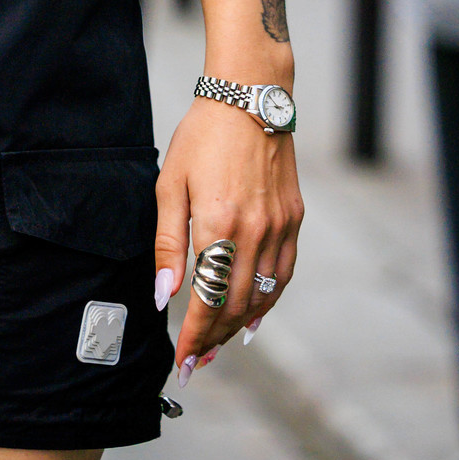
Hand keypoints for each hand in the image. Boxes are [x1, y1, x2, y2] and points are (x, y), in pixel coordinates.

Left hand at [154, 96, 302, 379]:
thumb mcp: (170, 186)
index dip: (193, 336)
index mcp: (218, 225)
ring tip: (218, 344)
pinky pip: (284, 274)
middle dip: (214, 339)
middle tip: (196, 360)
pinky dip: (269, 300)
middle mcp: (255, 232)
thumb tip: (163, 295)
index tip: (182, 360)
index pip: (207, 300)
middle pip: (236, 305)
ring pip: (263, 295)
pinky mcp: (294, 219)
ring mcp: (280, 227)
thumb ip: (167, 244)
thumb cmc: (201, 138)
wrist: (248, 99)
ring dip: (240, 325)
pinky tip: (254, 316)